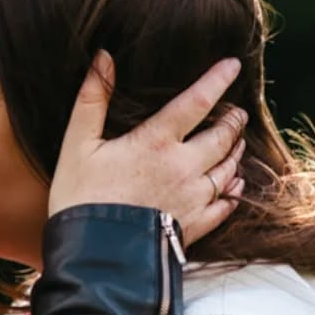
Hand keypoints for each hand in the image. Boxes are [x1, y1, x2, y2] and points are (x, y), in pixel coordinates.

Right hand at [48, 54, 246, 245]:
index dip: (217, 80)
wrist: (95, 257)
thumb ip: (92, 100)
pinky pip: (226, 205)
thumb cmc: (80, 198)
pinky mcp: (195, 226)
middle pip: (222, 136)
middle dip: (233, 120)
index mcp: (156, 142)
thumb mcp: (77, 145)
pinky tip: (235, 187)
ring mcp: (194, 198)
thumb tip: (103, 57)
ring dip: (235, 152)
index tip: (233, 65)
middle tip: (237, 111)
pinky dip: (234, 192)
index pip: (196, 102)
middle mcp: (184, 167)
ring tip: (237, 142)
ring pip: (228, 169)